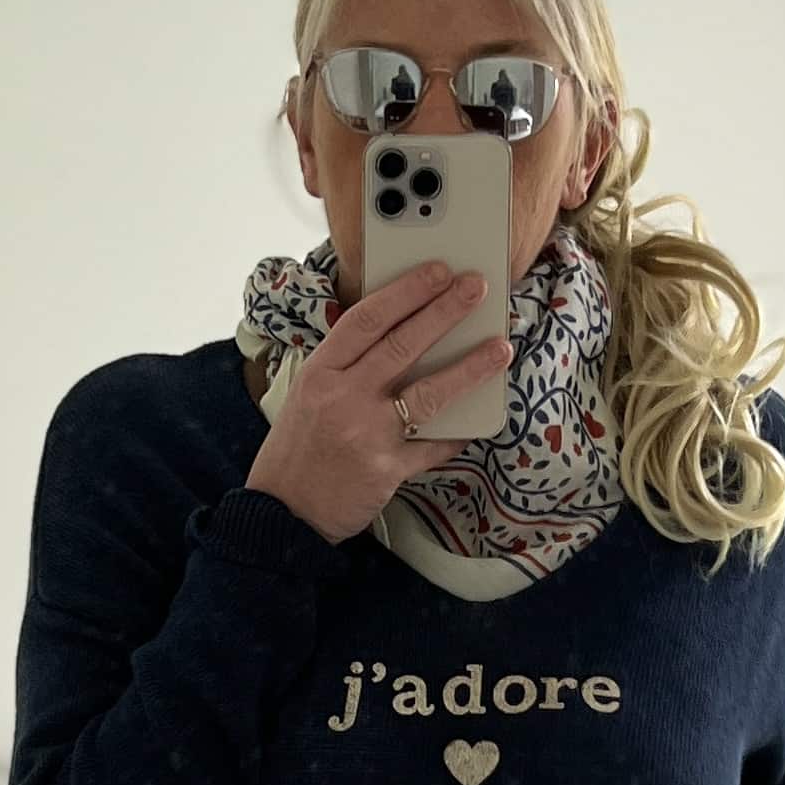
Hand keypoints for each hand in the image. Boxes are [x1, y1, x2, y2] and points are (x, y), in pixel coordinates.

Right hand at [244, 259, 512, 546]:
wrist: (284, 513)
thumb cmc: (299, 451)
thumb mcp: (309, 395)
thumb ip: (347, 367)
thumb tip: (402, 335)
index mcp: (321, 371)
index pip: (367, 319)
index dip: (406, 291)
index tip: (437, 272)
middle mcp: (343, 396)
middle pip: (403, 345)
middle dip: (445, 311)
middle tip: (477, 288)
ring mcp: (366, 433)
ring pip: (428, 393)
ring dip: (469, 368)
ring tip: (500, 348)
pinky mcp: (387, 469)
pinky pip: (433, 446)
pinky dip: (458, 433)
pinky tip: (480, 419)